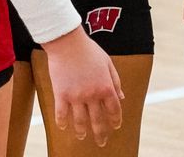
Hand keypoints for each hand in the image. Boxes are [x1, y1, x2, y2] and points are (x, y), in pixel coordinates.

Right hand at [42, 27, 123, 145]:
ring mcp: (76, 96)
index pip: (114, 110)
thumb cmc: (87, 49)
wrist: (66, 42)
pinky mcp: (61, 93)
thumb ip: (115, 81)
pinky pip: (61, 113)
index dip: (115, 120)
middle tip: (101, 142)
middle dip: (100, 133)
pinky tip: (62, 127)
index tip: (115, 126)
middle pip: (98, 120)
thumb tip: (122, 97)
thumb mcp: (107, 63)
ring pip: (80, 120)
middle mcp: (93, 95)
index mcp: (106, 87)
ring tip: (82, 136)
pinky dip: (62, 122)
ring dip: (82, 130)